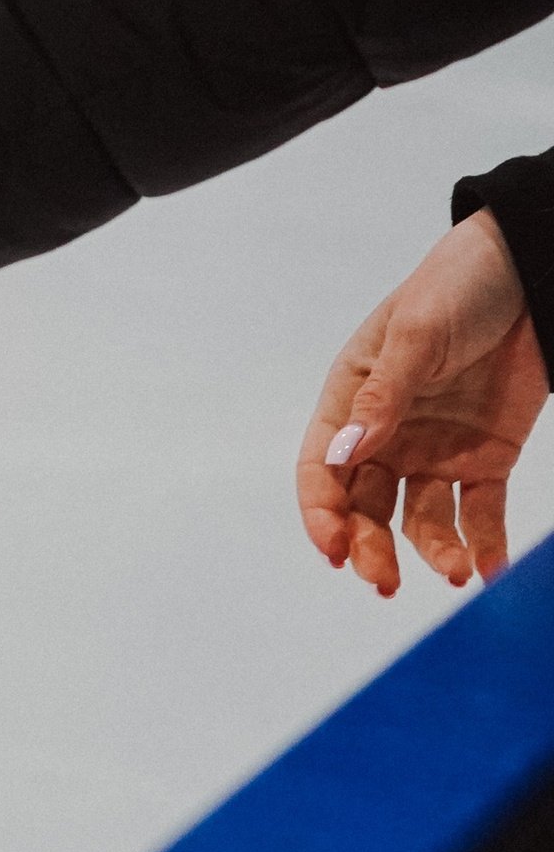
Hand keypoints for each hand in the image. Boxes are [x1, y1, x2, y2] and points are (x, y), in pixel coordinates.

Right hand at [298, 208, 545, 594]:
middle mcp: (387, 433)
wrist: (531, 272)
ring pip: (420, 518)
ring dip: (431, 551)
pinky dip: (485, 545)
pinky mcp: (486, 457)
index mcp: (352, 399)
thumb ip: (382, 397)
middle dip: (369, 546)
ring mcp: (435, 448)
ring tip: (457, 572)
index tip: (335, 551)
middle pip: (364, 505)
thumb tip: (343, 454)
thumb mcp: (414, 335)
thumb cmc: (457, 287)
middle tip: (384, 579)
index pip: (321, 468)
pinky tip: (489, 571)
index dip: (321, 513)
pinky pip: (481, 513)